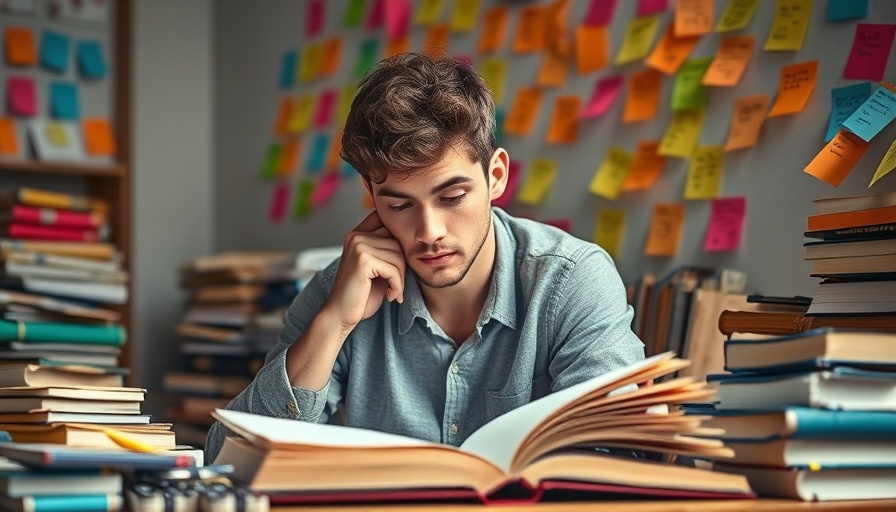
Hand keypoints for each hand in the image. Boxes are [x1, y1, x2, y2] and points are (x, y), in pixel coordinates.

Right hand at [324, 210, 404, 330]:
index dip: (398, 235)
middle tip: (396, 285)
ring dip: (400, 279)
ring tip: (393, 291)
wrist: (341, 315)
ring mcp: (358, 246)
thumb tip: (412, 238)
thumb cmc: (361, 294)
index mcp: (357, 234)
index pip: (385, 219)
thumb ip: (387, 250)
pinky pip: (394, 269)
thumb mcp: (377, 268)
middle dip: (402, 267)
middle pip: (397, 242)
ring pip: (398, 256)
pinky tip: (390, 296)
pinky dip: (397, 286)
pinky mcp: (363, 260)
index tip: (397, 262)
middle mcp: (356, 236)